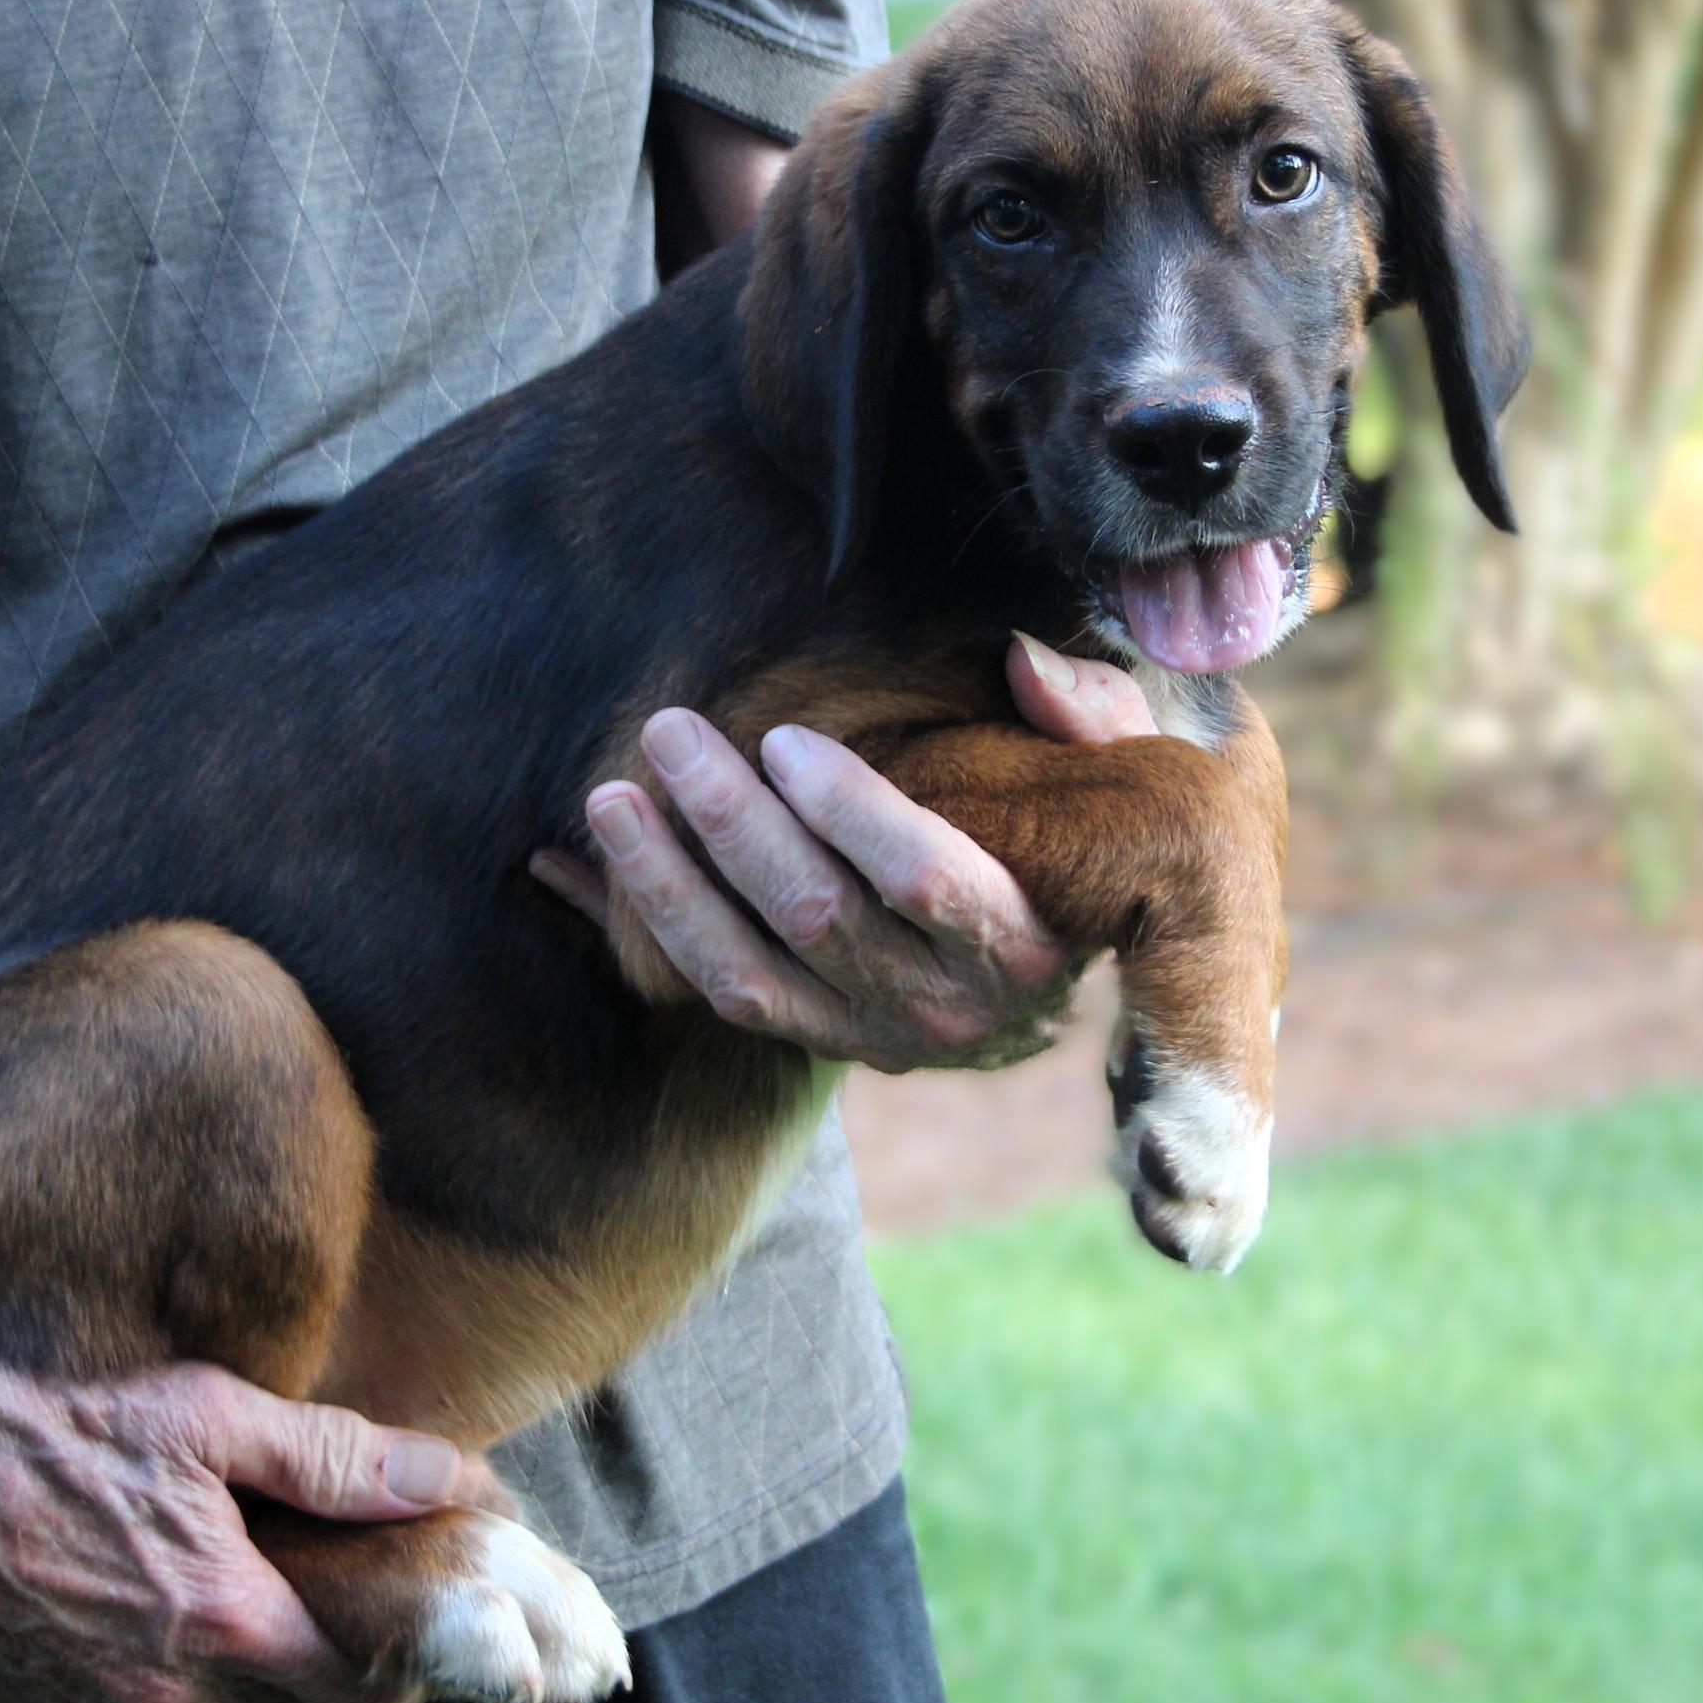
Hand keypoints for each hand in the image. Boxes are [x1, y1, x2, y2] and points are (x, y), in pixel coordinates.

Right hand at [0, 1336, 509, 1702]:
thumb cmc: (69, 1432)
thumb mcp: (214, 1418)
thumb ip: (336, 1459)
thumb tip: (449, 1477)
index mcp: (226, 1625)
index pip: (356, 1691)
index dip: (401, 1663)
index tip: (418, 1621)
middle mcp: (169, 1694)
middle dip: (334, 1672)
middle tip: (348, 1603)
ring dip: (254, 1680)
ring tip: (262, 1601)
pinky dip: (178, 1682)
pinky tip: (173, 1614)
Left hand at [535, 635, 1159, 1072]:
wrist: (1051, 971)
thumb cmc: (1076, 842)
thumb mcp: (1123, 778)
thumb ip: (1091, 715)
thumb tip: (1022, 661)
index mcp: (1021, 938)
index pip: (925, 878)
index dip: (849, 810)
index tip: (783, 736)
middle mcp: (944, 1008)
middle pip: (816, 915)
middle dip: (732, 820)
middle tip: (669, 731)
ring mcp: (868, 1036)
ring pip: (745, 971)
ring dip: (667, 883)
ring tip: (608, 796)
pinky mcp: (813, 1041)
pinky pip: (715, 995)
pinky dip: (647, 931)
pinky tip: (578, 863)